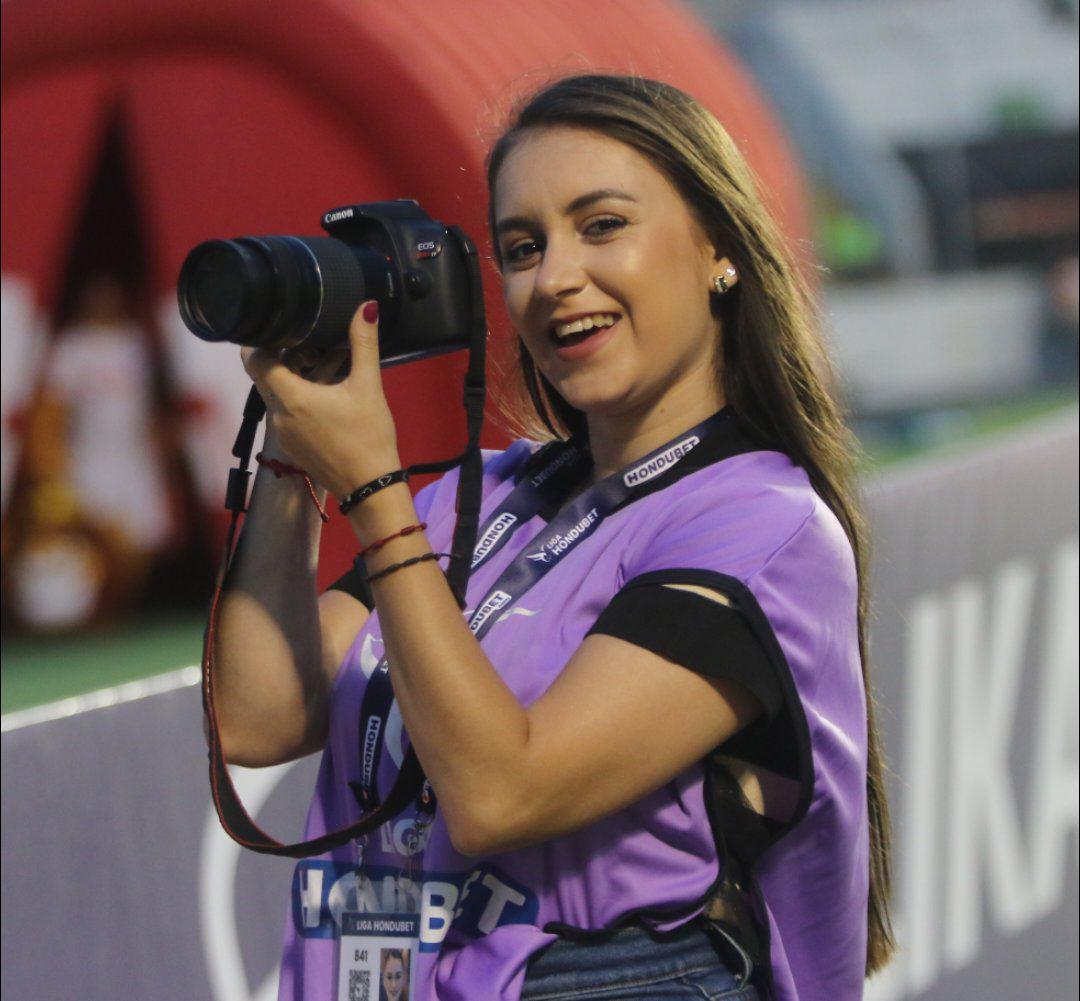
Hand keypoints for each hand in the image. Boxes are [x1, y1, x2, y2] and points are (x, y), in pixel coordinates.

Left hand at [241, 301, 400, 497]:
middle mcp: (279, 416)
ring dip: (295, 377)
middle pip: (265, 375)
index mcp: (291, 398)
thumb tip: (366, 307)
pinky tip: (328, 393)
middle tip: (310, 343)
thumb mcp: (368, 387)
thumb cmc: (369, 439)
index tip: (281, 329)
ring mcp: (283, 433)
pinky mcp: (291, 446)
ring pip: (277, 394)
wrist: (371, 487)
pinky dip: (300, 398)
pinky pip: (286, 412)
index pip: (255, 360)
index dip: (262, 340)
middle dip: (284, 356)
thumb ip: (364, 343)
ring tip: (326, 364)